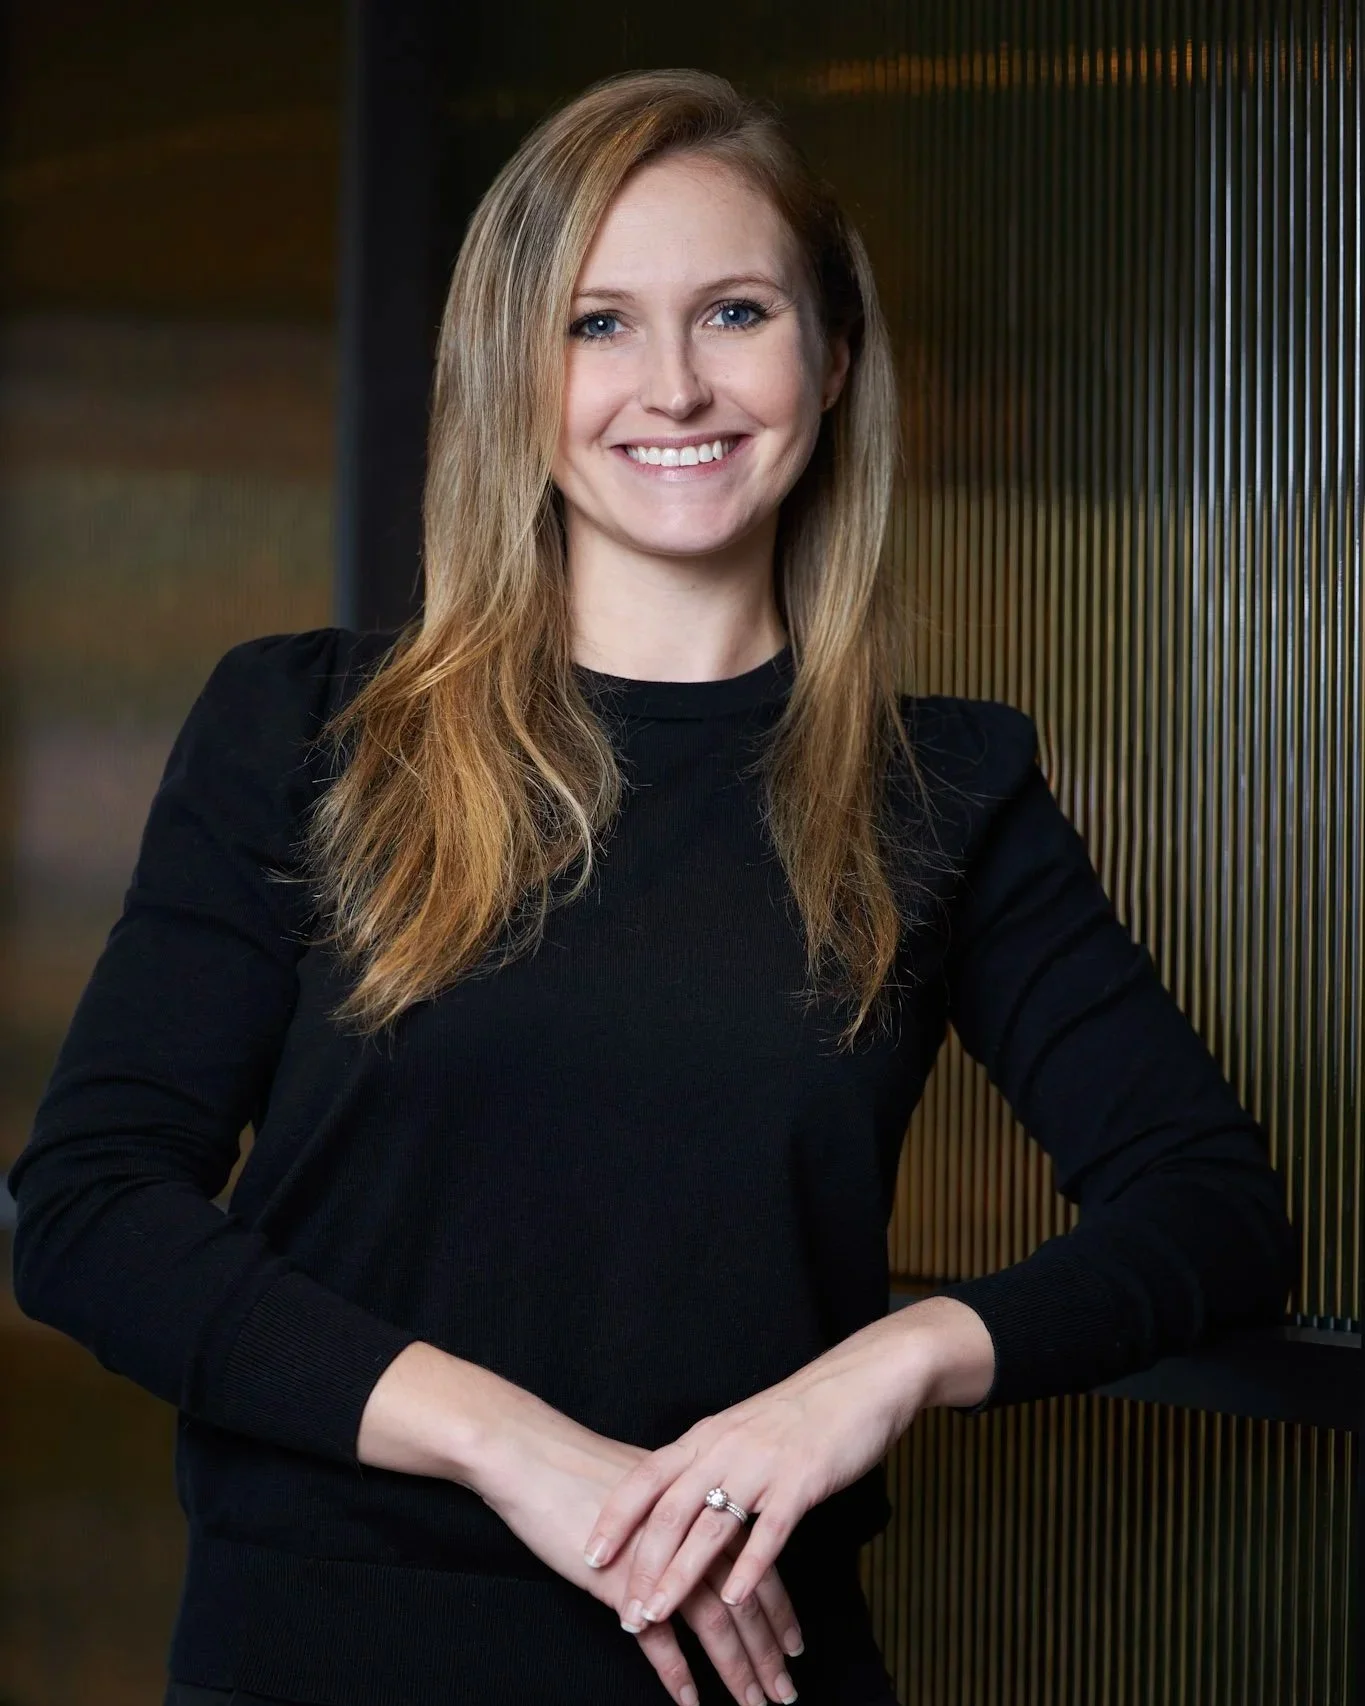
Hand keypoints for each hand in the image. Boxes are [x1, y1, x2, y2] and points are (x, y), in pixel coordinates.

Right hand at [475, 1384, 806, 1705]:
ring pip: (713, 1622)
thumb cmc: (583, 1468)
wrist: (534, 1457)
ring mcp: (658, 1559)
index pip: (757, 1563)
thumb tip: (699, 1534)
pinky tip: (691, 1702)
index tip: (797, 1646)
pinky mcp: (622, 1582)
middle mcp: (689, 1533)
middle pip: (743, 1600)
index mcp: (701, 1505)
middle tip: (786, 1691)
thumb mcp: (648, 1486)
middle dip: (769, 1651)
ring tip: (756, 1703)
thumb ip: (680, 1512)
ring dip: (738, 1669)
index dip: (779, 1609)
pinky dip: (676, 1675)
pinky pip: (658, 1639)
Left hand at [581, 1312, 942, 1632]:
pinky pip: (768, 1529)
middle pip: (669, 1511)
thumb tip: (677, 1502)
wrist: (858, 1382)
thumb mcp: (741, 1431)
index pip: (646, 1478)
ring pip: (710, 1526)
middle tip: (624, 1610)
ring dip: (680, 1575)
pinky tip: (733, 1598)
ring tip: (658, 1614)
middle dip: (642, 1564)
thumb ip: (709, 1463)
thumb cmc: (799, 1411)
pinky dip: (748, 1566)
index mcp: (706, 1436)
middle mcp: (725, 1449)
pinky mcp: (801, 1480)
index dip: (616, 1518)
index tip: (590, 1555)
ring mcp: (762, 1464)